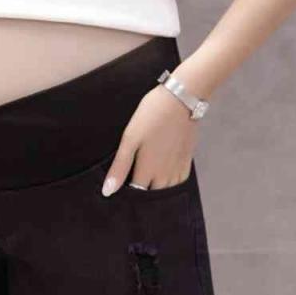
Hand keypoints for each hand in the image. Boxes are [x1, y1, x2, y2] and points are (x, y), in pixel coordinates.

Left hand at [102, 81, 196, 195]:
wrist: (181, 99)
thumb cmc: (151, 116)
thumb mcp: (130, 140)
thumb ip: (119, 167)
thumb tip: (108, 191)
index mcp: (147, 171)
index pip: (136, 194)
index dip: (127, 194)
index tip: (120, 189)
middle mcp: (164, 175)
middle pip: (152, 195)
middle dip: (143, 194)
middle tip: (133, 183)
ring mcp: (178, 168)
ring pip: (167, 190)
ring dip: (157, 190)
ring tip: (148, 181)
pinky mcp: (187, 160)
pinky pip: (180, 181)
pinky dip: (171, 183)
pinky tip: (164, 176)